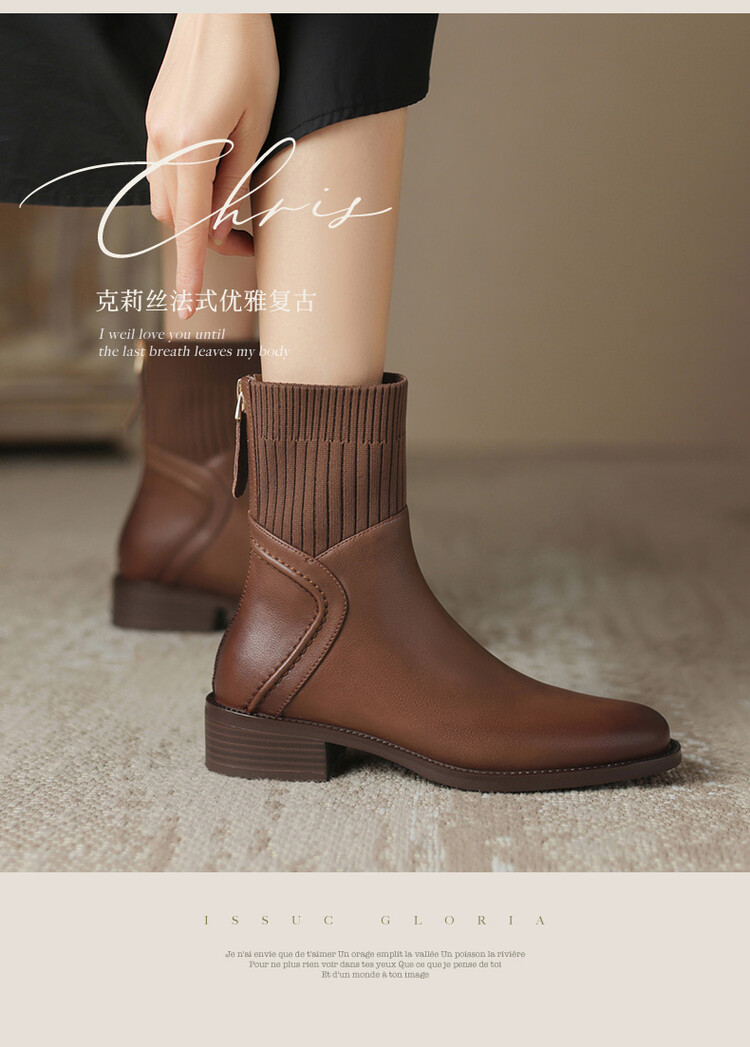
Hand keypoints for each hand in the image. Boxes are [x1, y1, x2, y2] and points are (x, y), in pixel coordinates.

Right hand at [145, 14, 278, 317]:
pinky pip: (165, 172)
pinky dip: (188, 187)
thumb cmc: (251, 57)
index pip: (192, 228)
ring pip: (168, 198)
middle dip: (208, 238)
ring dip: (198, 213)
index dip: (191, 273)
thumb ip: (238, 180)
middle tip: (251, 238)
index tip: (189, 309)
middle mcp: (162, 141)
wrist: (221, 4)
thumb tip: (223, 228)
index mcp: (191, 145)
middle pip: (178, 219)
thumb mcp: (259, 125)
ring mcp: (153, 128)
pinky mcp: (155, 118)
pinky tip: (215, 170)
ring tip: (237, 202)